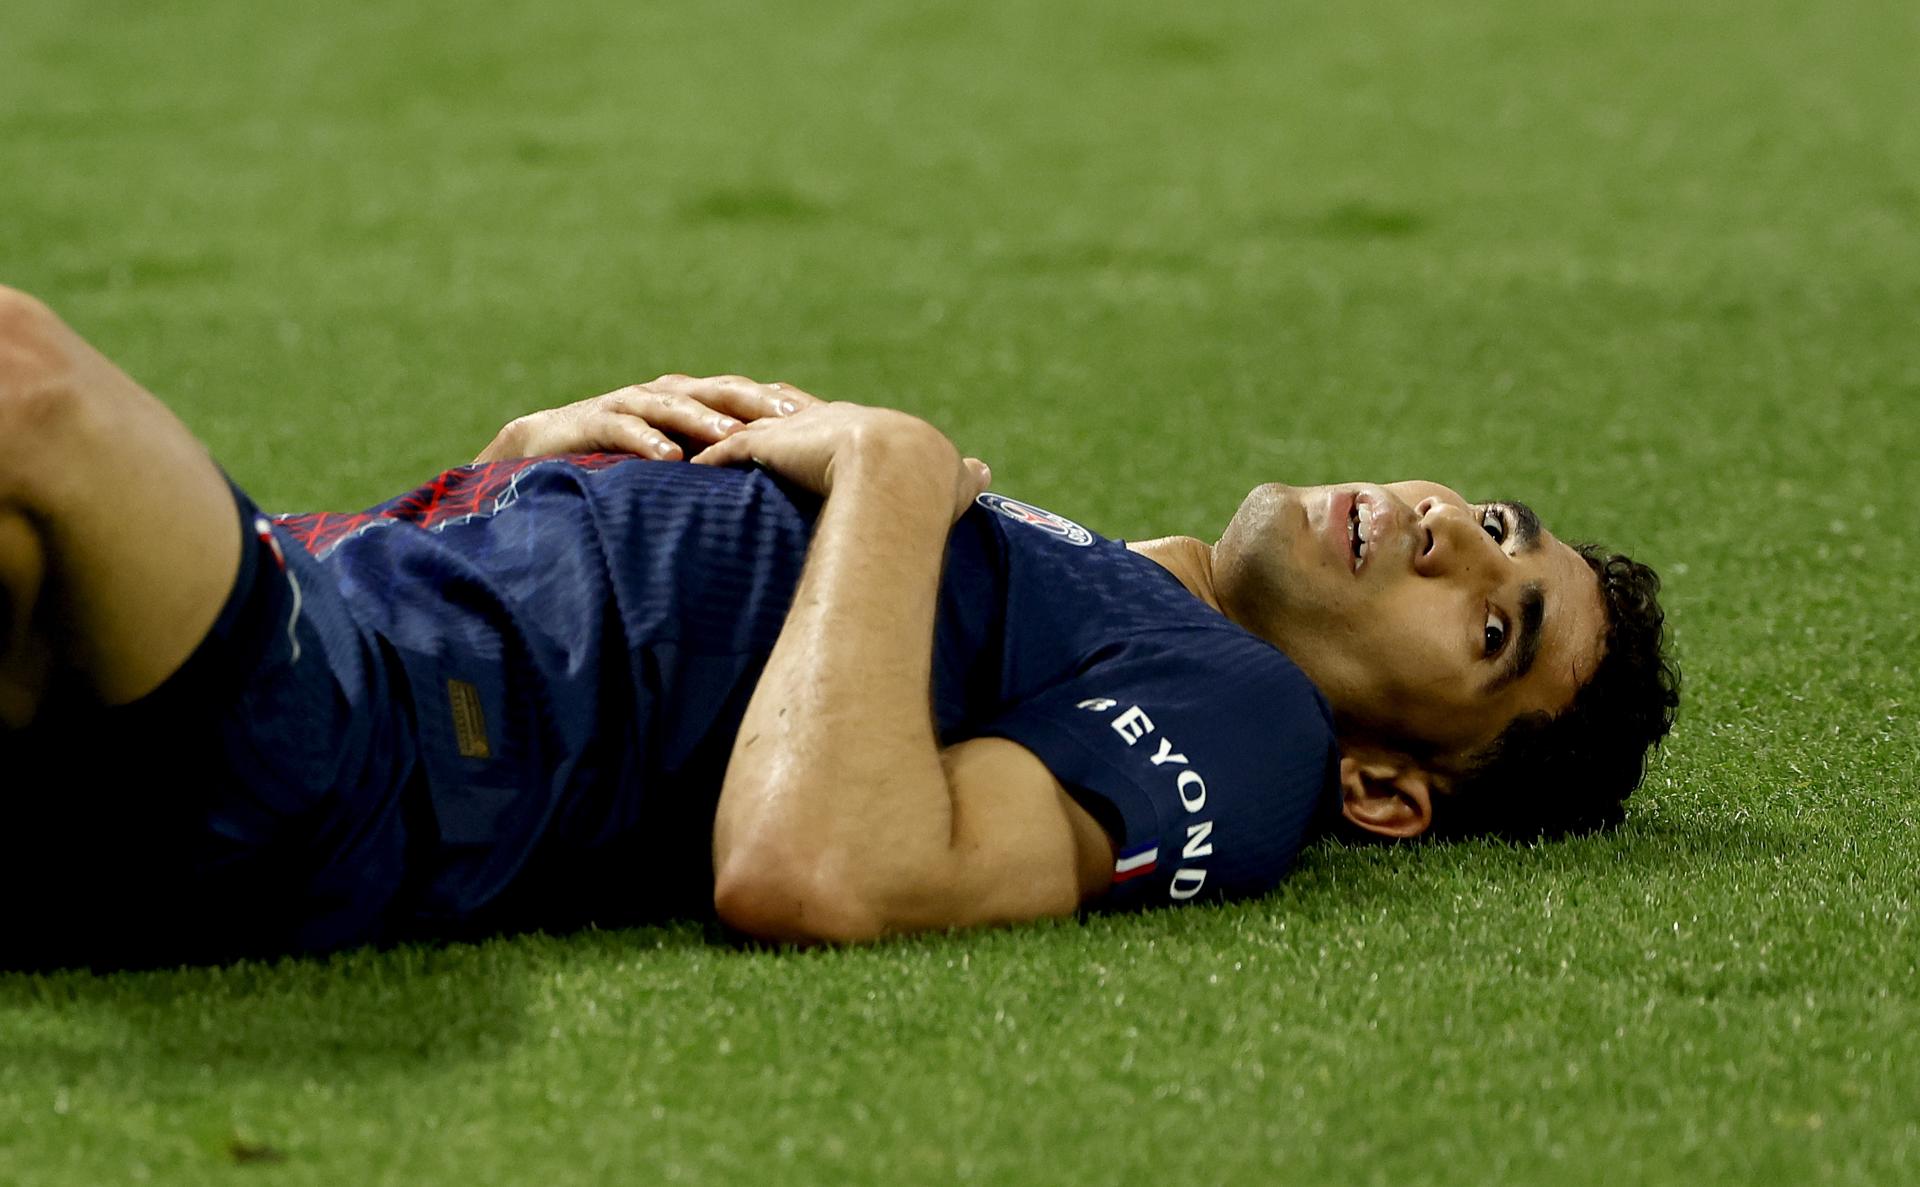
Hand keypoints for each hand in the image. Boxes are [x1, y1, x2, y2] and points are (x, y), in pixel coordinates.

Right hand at [473, 374, 824, 463]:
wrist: (542, 451)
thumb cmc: (623, 466)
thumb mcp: (681, 469)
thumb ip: (723, 475)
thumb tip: (786, 506)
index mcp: (695, 404)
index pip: (750, 399)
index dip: (786, 409)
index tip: (830, 424)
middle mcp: (668, 396)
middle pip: (721, 393)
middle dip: (759, 406)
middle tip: (796, 422)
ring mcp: (630, 403)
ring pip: (676, 406)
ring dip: (706, 421)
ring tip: (734, 438)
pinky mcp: (594, 419)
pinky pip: (624, 427)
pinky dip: (647, 440)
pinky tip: (669, 459)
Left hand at [690, 402, 990, 521]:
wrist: (900, 467)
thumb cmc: (928, 478)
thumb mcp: (948, 476)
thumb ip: (961, 475)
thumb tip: (982, 470)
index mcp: (864, 426)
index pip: (830, 420)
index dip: (813, 423)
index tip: (800, 425)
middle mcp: (824, 420)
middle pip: (783, 412)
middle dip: (761, 419)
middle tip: (736, 421)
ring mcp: (794, 431)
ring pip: (748, 427)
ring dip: (721, 432)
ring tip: (700, 437)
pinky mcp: (769, 447)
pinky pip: (729, 452)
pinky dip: (707, 459)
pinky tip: (687, 466)